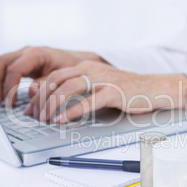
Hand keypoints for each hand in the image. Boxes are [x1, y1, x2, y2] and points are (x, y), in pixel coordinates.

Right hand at [0, 46, 104, 105]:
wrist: (79, 61)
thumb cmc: (73, 68)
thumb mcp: (63, 77)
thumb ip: (47, 84)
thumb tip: (31, 92)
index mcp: (37, 54)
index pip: (14, 69)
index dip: (9, 87)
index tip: (10, 103)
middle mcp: (27, 51)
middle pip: (1, 62)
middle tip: (0, 101)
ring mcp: (23, 55)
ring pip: (0, 63)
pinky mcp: (23, 62)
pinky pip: (4, 67)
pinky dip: (0, 79)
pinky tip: (0, 94)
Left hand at [25, 61, 186, 122]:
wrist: (155, 88)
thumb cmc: (127, 91)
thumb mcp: (100, 85)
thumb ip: (81, 90)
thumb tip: (59, 102)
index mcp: (87, 67)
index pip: (54, 75)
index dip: (39, 91)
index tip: (31, 106)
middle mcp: (92, 69)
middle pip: (56, 79)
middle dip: (40, 98)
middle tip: (33, 114)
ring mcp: (103, 79)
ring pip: (67, 88)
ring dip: (52, 104)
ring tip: (45, 119)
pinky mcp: (113, 92)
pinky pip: (86, 101)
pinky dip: (71, 111)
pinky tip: (62, 120)